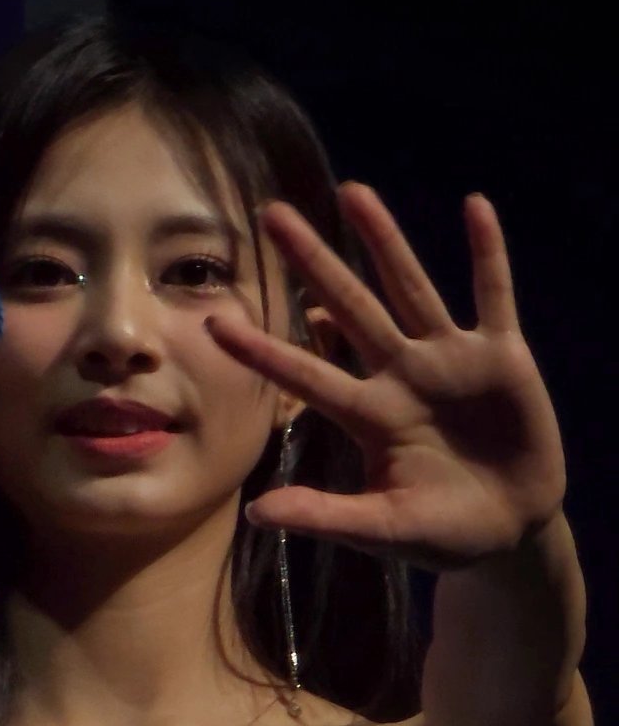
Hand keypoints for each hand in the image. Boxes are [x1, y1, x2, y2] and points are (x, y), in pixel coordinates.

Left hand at [204, 184, 567, 574]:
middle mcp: (401, 376)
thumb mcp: (382, 529)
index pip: (305, 375)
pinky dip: (487, 253)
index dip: (263, 351)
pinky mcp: (502, 357)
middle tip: (270, 213)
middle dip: (313, 263)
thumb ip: (324, 517)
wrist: (511, 532)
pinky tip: (475, 206)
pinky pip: (493, 295)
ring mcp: (450, 361)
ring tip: (352, 192)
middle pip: (349, 308)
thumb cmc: (441, 533)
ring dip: (384, 241)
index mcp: (369, 416)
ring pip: (410, 288)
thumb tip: (254, 513)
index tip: (213, 322)